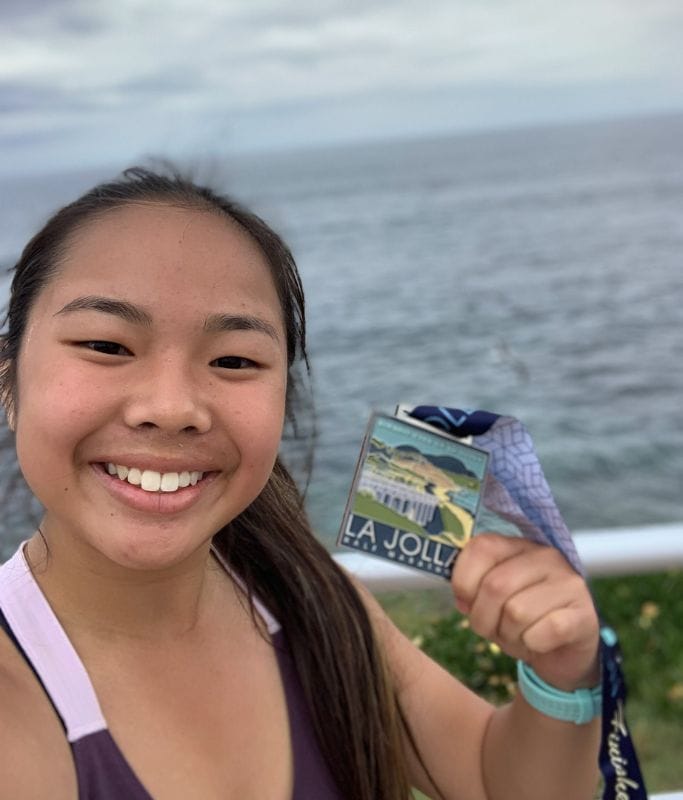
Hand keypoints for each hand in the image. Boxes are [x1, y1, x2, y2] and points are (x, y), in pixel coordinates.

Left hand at [451, 533, 599, 690]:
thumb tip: (462, 598)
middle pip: (496, 585)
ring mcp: (569, 583)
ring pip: (517, 612)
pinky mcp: (585, 614)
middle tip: (493, 630)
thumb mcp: (491, 601)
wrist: (563, 651)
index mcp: (518, 546)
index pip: (481, 548)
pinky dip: (532, 644)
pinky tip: (538, 643)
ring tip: (518, 635)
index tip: (467, 602)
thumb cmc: (520, 620)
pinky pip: (544, 632)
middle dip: (483, 618)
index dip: (463, 581)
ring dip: (508, 635)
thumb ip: (472, 589)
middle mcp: (546, 556)